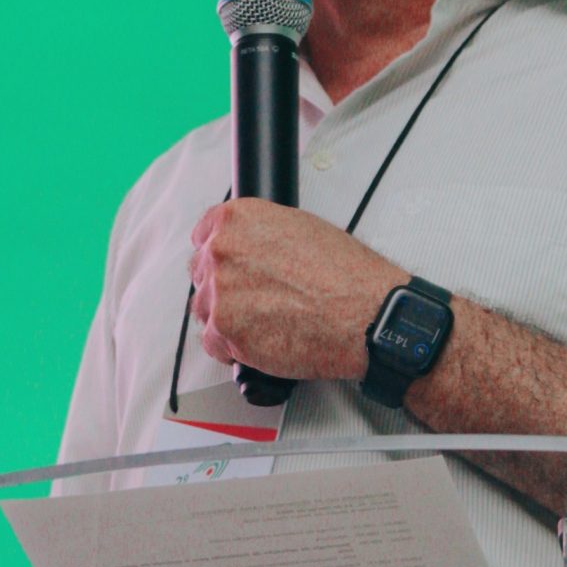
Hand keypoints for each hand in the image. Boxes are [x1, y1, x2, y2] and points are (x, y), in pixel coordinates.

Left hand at [189, 200, 402, 385]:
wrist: (363, 314)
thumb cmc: (345, 275)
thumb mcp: (303, 229)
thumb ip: (262, 235)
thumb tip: (251, 248)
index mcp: (239, 219)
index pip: (204, 234)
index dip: (220, 255)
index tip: (230, 267)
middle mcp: (223, 251)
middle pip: (203, 273)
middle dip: (226, 287)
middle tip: (256, 299)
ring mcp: (220, 292)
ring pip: (205, 309)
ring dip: (228, 318)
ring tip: (265, 322)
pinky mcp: (224, 331)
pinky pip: (213, 342)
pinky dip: (234, 347)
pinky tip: (262, 340)